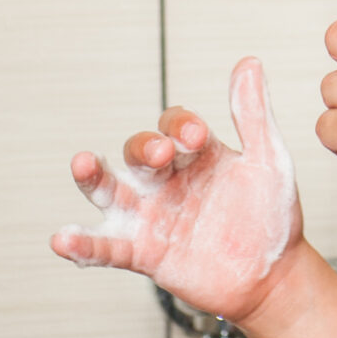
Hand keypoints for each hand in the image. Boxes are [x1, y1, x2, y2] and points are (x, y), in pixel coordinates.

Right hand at [50, 56, 305, 322]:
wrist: (272, 274)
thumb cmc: (270, 215)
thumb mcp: (266, 159)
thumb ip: (252, 114)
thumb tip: (248, 63)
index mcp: (195, 154)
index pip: (174, 125)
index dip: (181, 125)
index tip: (198, 136)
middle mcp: (168, 180)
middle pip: (138, 152)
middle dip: (145, 148)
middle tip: (160, 152)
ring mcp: (153, 215)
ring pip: (110, 190)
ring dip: (93, 177)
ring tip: (82, 163)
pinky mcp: (145, 253)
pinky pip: (108, 247)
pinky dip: (84, 246)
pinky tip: (64, 239)